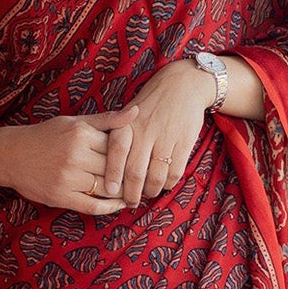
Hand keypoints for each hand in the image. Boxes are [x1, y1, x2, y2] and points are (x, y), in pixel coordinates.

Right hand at [0, 107, 138, 214]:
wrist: (10, 156)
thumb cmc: (46, 136)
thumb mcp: (75, 122)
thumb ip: (106, 119)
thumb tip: (136, 111)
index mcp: (81, 134)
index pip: (118, 146)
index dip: (131, 155)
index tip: (143, 159)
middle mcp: (75, 155)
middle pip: (114, 168)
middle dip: (130, 175)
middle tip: (145, 180)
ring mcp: (68, 177)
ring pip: (107, 188)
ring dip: (123, 192)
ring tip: (134, 193)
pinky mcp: (61, 196)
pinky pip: (93, 205)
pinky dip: (110, 207)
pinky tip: (118, 204)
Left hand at [101, 59, 213, 205]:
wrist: (183, 85)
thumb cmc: (150, 103)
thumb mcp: (128, 114)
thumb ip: (116, 136)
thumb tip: (103, 166)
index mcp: (127, 124)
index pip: (116, 153)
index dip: (112, 175)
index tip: (109, 192)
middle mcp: (145, 131)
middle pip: (135, 172)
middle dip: (131, 193)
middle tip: (130, 202)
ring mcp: (166, 137)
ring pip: (156, 177)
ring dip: (151, 191)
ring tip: (147, 194)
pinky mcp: (184, 142)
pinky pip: (174, 172)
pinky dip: (168, 184)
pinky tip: (164, 184)